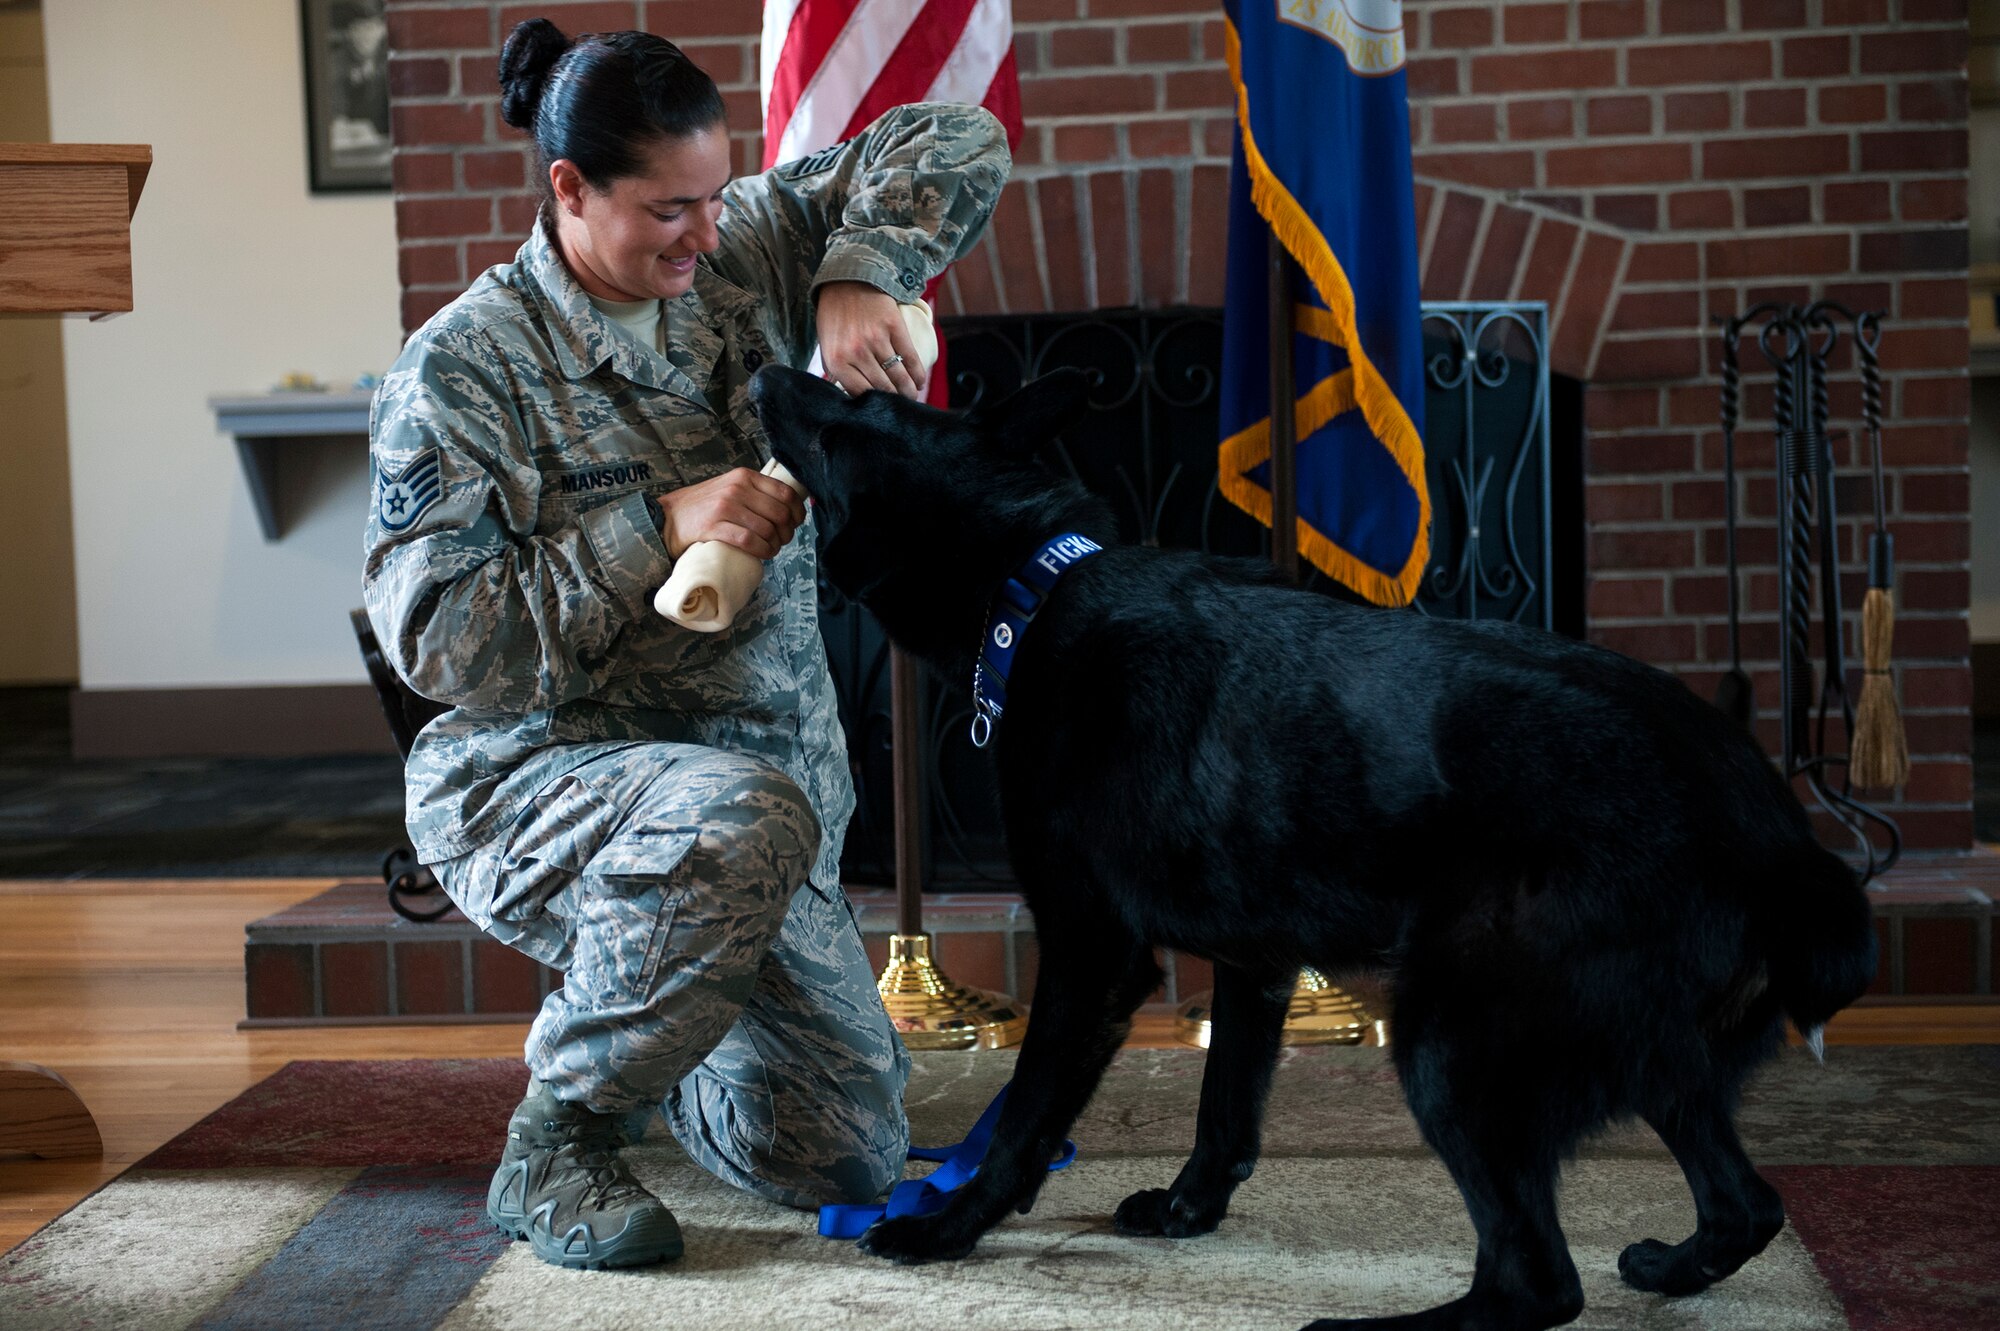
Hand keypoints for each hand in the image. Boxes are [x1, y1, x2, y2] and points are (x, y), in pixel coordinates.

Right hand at [655, 468, 805, 560]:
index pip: (785, 493)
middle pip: (780, 513)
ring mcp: (725, 506)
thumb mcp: (730, 487)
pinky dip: (762, 551)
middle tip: (781, 540)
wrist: (666, 517)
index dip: (797, 512)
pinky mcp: (714, 526)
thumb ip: (754, 492)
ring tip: (770, 549)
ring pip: (767, 529)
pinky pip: (750, 541)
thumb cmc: (702, 506)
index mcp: (744, 476)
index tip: (796, 523)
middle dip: (787, 532)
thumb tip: (786, 509)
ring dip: (775, 545)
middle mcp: (737, 488)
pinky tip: (762, 554)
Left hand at [816, 280, 926, 399]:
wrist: (847, 280)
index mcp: (837, 360)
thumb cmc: (835, 315)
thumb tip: (850, 393)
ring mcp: (876, 339)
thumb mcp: (826, 344)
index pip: (861, 393)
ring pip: (898, 375)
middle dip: (894, 400)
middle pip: (882, 387)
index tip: (884, 409)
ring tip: (912, 396)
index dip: (875, 404)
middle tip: (902, 406)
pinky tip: (919, 381)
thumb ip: (836, 369)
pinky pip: (909, 357)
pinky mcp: (893, 326)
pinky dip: (917, 373)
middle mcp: (856, 352)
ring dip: (908, 390)